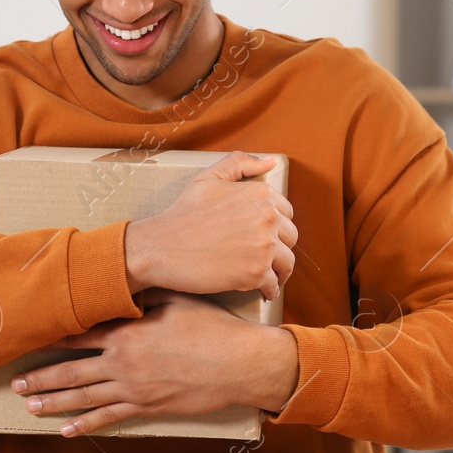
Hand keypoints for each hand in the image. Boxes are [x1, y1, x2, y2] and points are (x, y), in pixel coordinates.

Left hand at [10, 290, 299, 435]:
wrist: (240, 364)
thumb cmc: (213, 327)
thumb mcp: (177, 299)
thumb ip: (145, 295)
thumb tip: (125, 286)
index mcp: (127, 334)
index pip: (79, 335)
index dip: (52, 337)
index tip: (29, 338)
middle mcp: (123, 364)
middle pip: (71, 372)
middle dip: (41, 378)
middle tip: (15, 384)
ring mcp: (134, 390)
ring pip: (84, 398)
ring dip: (54, 402)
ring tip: (30, 406)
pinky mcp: (148, 409)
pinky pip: (109, 418)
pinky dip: (85, 424)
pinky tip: (67, 429)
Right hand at [124, 151, 296, 300]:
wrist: (162, 246)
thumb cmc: (183, 212)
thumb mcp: (208, 178)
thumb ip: (240, 164)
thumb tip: (270, 162)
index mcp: (260, 194)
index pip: (286, 212)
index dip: (276, 225)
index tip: (265, 234)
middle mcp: (267, 218)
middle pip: (290, 238)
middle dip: (279, 247)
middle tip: (265, 256)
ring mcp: (263, 247)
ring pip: (287, 263)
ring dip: (279, 271)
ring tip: (267, 275)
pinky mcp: (255, 273)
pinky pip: (273, 284)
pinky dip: (269, 290)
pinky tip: (261, 290)